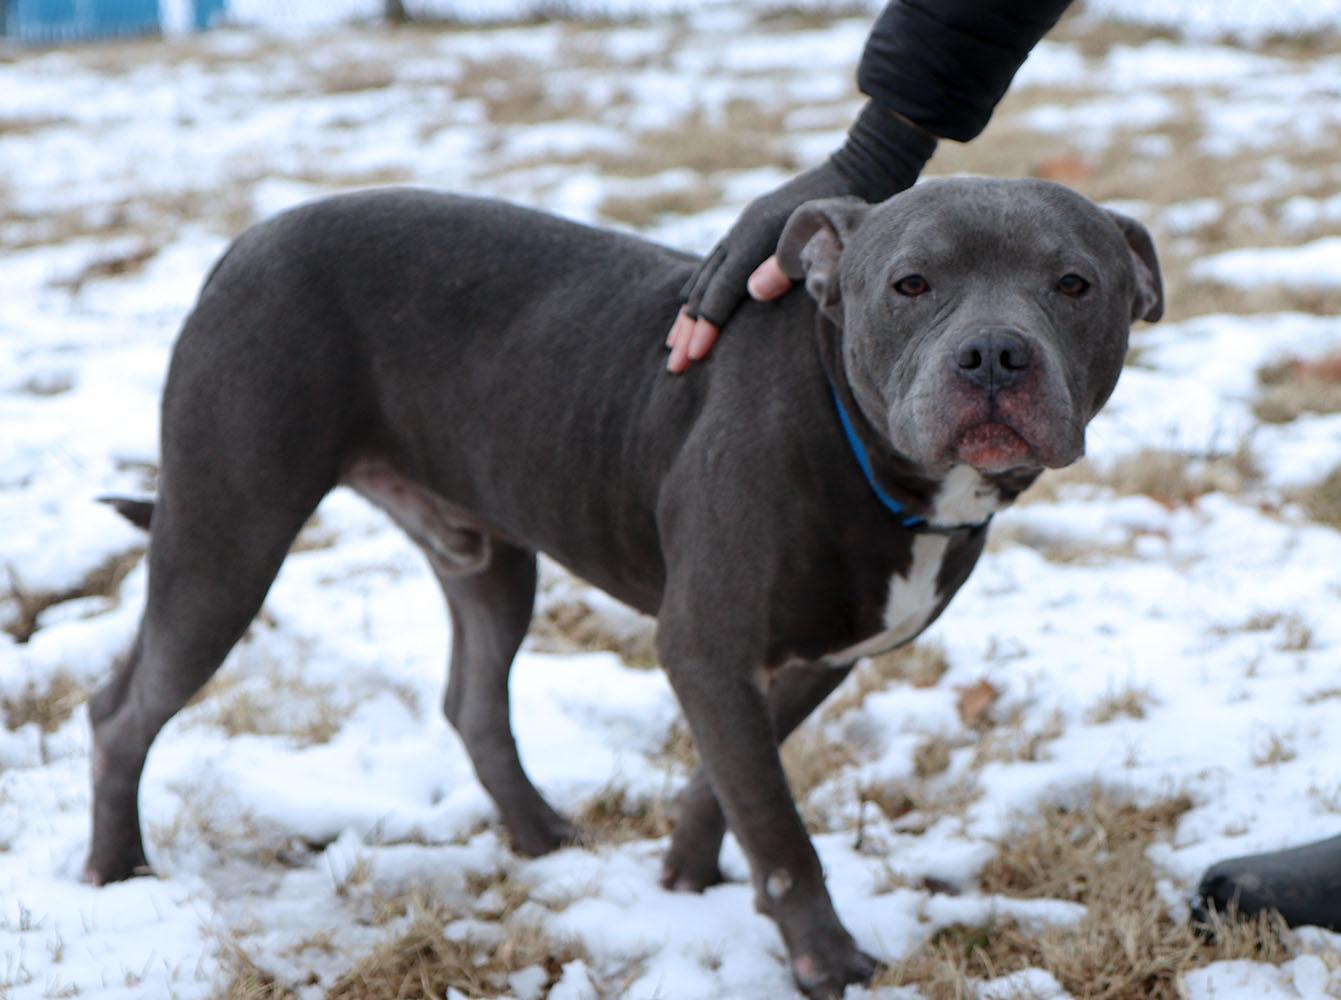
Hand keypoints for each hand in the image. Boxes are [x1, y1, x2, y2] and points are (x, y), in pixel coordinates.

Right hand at [665, 102, 936, 372]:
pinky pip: (715, 269)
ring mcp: (742, 230)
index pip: (722, 290)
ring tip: (674, 343)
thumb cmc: (843, 216)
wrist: (855, 172)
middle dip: (688, 328)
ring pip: (705, 278)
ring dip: (688, 314)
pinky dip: (701, 294)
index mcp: (754, 237)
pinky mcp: (749, 231)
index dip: (707, 325)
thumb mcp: (821, 242)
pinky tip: (694, 309)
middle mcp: (740, 233)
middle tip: (675, 365)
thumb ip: (789, 265)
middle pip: (704, 288)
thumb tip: (753, 292)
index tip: (693, 355)